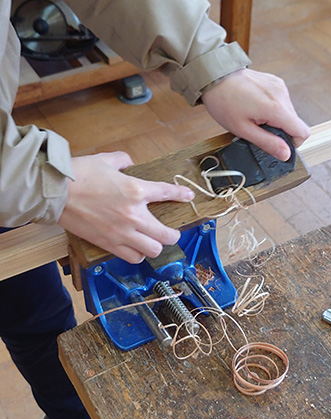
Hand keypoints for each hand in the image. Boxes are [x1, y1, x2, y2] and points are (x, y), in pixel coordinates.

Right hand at [58, 152, 193, 262]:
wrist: (53, 192)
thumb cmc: (78, 174)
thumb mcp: (104, 159)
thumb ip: (122, 160)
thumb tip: (128, 161)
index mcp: (135, 190)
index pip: (167, 193)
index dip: (181, 195)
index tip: (188, 197)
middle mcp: (134, 215)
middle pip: (167, 235)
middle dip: (173, 234)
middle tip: (171, 232)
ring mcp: (122, 232)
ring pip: (153, 250)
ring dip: (155, 246)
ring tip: (152, 242)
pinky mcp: (108, 243)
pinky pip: (132, 257)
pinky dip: (137, 255)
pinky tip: (135, 249)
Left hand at [201, 68, 309, 160]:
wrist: (215, 76)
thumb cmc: (224, 102)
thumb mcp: (243, 130)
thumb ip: (267, 143)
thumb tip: (286, 154)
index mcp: (276, 108)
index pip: (303, 132)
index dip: (292, 143)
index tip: (277, 144)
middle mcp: (282, 95)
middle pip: (295, 124)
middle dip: (280, 131)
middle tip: (258, 128)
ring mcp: (280, 86)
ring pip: (288, 114)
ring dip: (275, 120)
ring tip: (255, 116)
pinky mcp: (276, 82)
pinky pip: (282, 103)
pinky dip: (272, 109)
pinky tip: (256, 106)